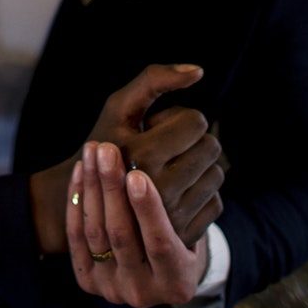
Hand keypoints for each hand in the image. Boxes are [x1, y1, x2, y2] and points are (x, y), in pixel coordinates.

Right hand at [29, 63, 220, 253]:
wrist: (90, 204)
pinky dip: (201, 192)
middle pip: (211, 147)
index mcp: (140, 155)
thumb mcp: (119, 106)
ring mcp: (170, 218)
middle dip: (194, 140)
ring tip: (172, 167)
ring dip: (200, 166)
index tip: (158, 129)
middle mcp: (157, 190)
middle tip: (168, 147)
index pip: (196, 122)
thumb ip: (155, 79)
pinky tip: (178, 191)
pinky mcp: (181, 236)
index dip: (180, 119)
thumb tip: (198, 71)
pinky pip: (216, 202)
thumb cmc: (107, 144)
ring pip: (217, 175)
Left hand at [67, 142, 209, 307]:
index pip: (159, 243)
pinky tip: (80, 171)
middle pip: (121, 235)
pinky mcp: (88, 282)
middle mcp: (142, 293)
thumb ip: (180, 206)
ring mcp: (112, 290)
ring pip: (95, 232)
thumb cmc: (182, 239)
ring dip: (92, 187)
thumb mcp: (192, 229)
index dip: (147, 209)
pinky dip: (76, 201)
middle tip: (107, 150)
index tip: (137, 174)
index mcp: (177, 283)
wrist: (158, 273)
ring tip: (93, 152)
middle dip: (112, 187)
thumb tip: (172, 156)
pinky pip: (76, 237)